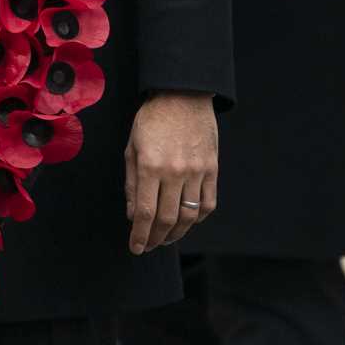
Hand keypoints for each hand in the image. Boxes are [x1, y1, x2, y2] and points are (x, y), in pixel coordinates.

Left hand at [124, 91, 217, 255]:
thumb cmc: (152, 120)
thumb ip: (132, 184)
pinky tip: (187, 222)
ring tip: (166, 238)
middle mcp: (174, 172)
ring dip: (176, 233)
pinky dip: (198, 219)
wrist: (183, 96)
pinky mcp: (212, 169)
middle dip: (156, 239)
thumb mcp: (132, 147)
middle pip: (167, 220)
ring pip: (189, 217)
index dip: (139, 236)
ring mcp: (196, 172)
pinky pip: (208, 204)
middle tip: (149, 246)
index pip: (145, 213)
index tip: (135, 248)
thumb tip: (133, 215)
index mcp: (150, 166)